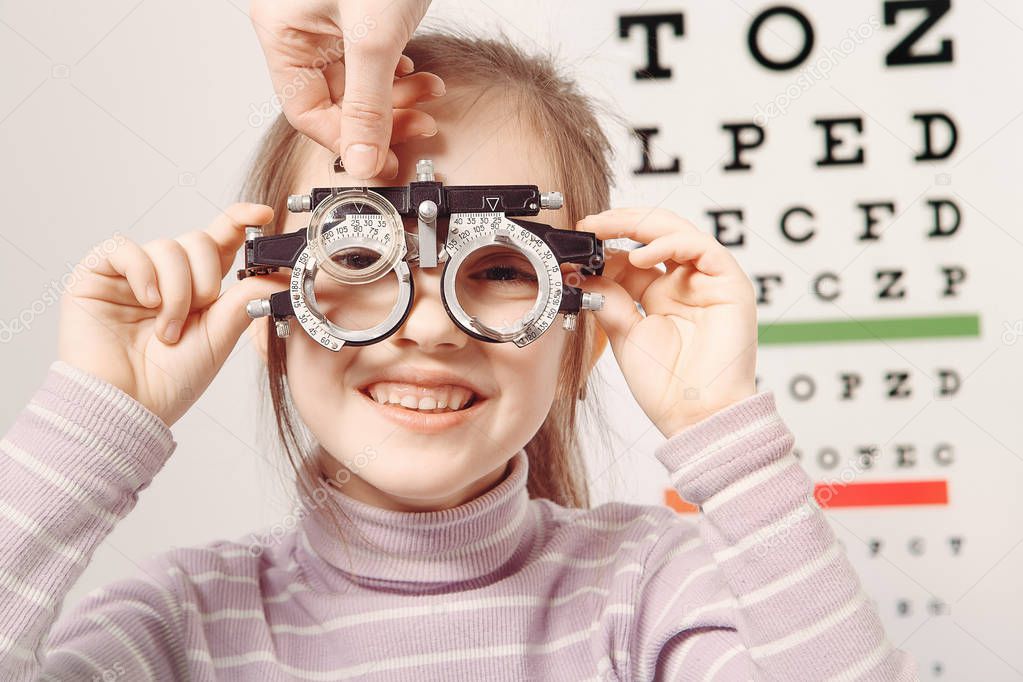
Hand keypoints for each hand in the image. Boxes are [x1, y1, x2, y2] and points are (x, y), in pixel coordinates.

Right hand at [58, 204, 287, 427]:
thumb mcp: (219, 338)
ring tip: (166, 329)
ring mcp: (131, 276)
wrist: (127, 407)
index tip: (263, 215)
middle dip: (204, 277)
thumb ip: (244, 300)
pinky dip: (142, 273)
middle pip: (197, 240)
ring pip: (166, 247)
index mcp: (198, 289)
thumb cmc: (170, 382)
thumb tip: (278, 274)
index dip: (240, 222)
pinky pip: (125, 249)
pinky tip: (146, 302)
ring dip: (175, 290)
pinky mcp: (96, 276)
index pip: (221, 243)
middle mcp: (166, 277)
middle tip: (197, 312)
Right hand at [250, 0, 438, 178]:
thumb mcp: (374, 36)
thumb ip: (369, 105)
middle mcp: (302, 28)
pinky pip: (371, 60)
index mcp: (285, 31)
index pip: (306, 111)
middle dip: (381, 117)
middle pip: (335, 100)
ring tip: (430, 94)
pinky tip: (418, 75)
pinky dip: (397, 74)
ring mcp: (331, 21)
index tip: (382, 159)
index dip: (347, 141)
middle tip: (419, 127)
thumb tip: (362, 160)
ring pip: (358, 83)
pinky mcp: (359, 14)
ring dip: (396, 97)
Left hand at [575, 208, 758, 438]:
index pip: (633, 254)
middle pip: (655, 235)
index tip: (578, 239)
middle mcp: (685, 284)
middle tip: (590, 223)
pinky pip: (703, 248)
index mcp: (660, 295)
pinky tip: (641, 255)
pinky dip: (670, 244)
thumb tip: (584, 271)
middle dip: (621, 223)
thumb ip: (608, 299)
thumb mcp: (623, 334)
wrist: (696, 416)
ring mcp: (708, 282)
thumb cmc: (666, 386)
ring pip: (678, 232)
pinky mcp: (730, 285)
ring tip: (608, 229)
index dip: (607, 243)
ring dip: (641, 225)